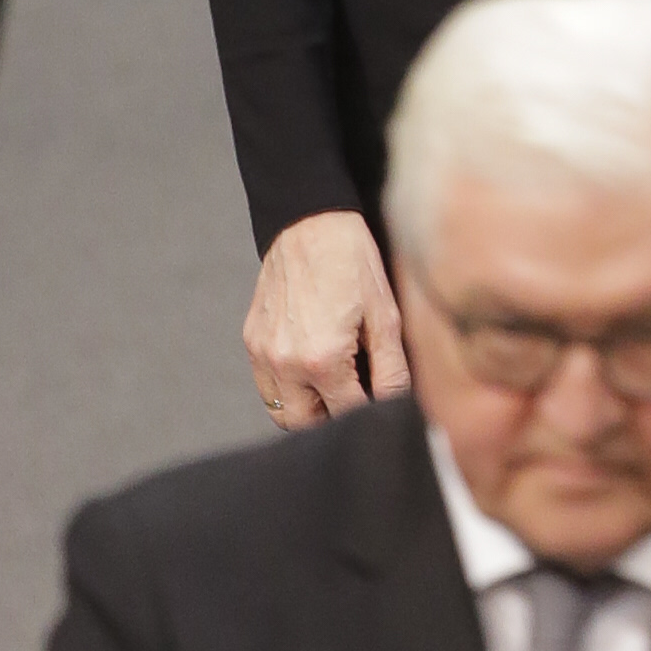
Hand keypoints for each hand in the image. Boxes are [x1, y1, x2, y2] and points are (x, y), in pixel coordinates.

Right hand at [243, 210, 407, 426]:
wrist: (310, 224)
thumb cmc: (354, 265)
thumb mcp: (386, 317)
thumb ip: (391, 371)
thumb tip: (398, 407)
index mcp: (322, 360)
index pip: (346, 415)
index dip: (368, 414)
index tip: (381, 406)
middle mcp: (285, 363)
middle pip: (305, 425)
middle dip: (332, 421)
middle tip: (357, 401)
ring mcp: (262, 354)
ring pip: (281, 412)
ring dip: (308, 410)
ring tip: (336, 387)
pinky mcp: (252, 342)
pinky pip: (267, 387)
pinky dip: (288, 390)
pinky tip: (313, 370)